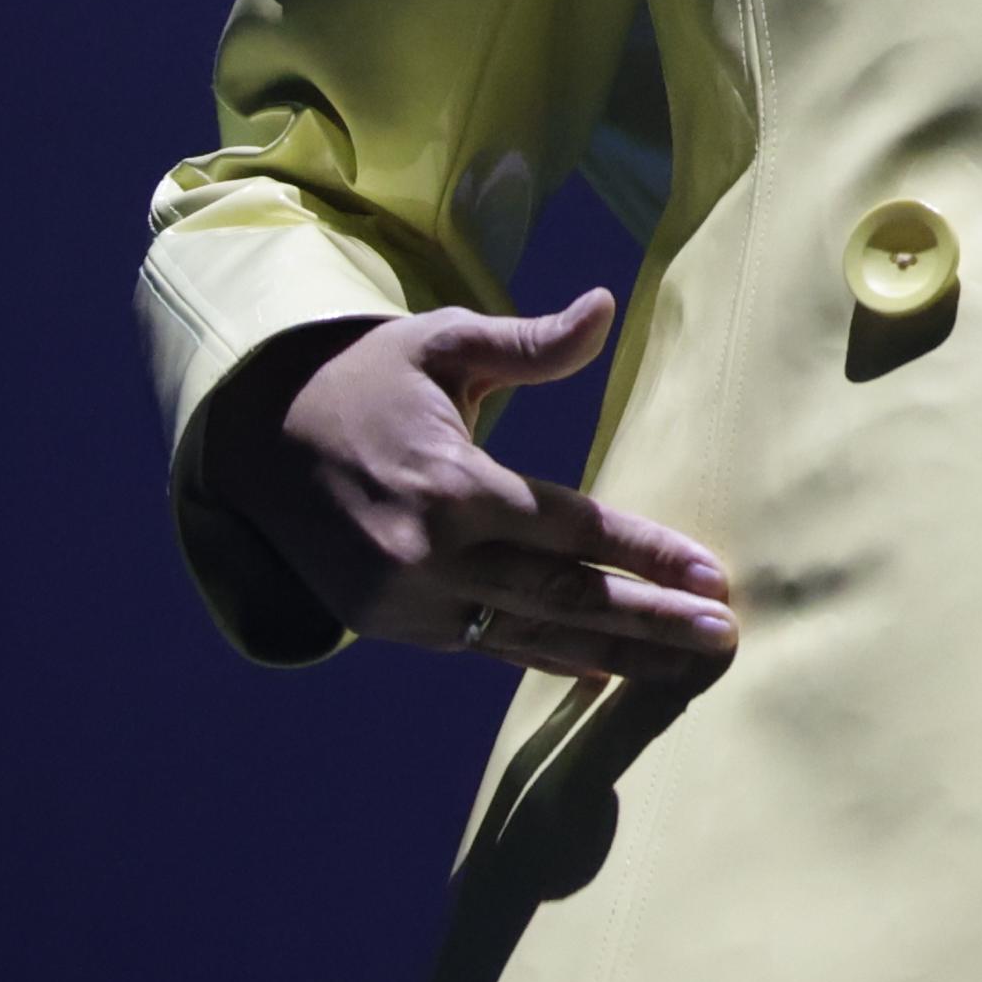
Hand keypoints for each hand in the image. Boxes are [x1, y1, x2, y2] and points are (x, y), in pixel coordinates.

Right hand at [204, 291, 737, 683]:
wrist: (259, 444)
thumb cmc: (370, 380)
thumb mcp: (442, 344)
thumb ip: (528, 342)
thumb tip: (604, 307)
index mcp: (451, 486)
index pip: (572, 529)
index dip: (646, 554)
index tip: (711, 575)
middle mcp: (431, 555)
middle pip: (563, 597)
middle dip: (649, 620)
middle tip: (722, 636)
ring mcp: (410, 602)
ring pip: (530, 636)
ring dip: (614, 654)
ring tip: (686, 669)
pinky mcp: (395, 626)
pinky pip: (486, 647)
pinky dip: (546, 660)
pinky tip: (604, 674)